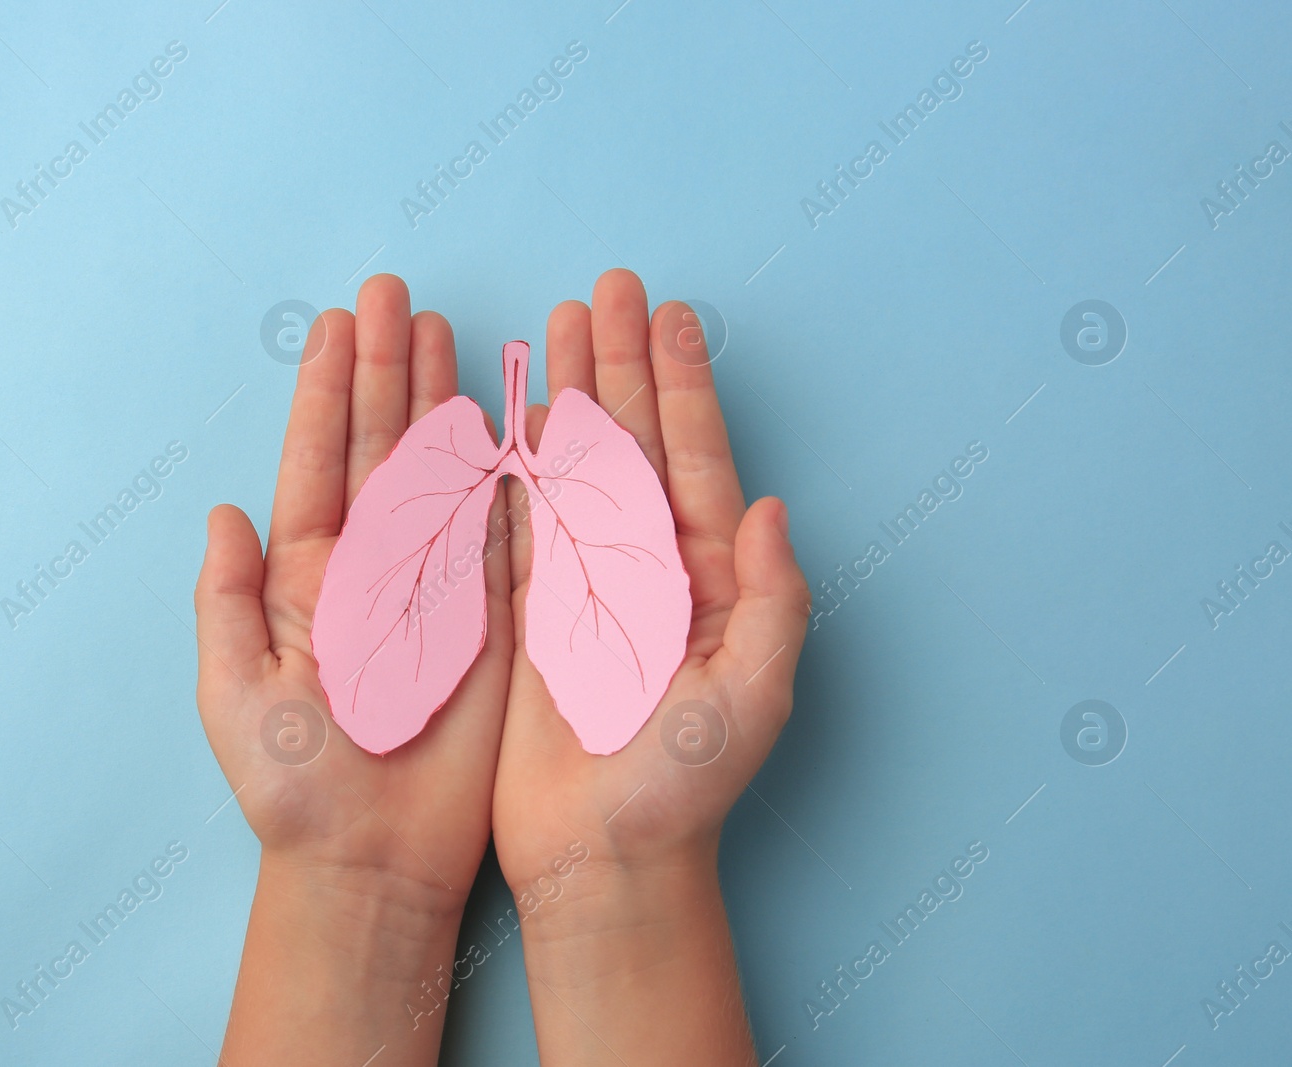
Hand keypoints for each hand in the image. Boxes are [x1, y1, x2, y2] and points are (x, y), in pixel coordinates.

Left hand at [195, 275, 513, 1063]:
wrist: (375, 859)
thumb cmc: (297, 789)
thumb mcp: (236, 696)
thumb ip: (226, 602)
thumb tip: (224, 511)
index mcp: (308, 578)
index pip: (318, 462)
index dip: (327, 390)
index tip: (338, 323)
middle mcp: (372, 565)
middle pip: (379, 445)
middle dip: (386, 367)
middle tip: (394, 292)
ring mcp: (435, 583)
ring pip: (439, 469)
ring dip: (439, 398)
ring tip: (442, 327)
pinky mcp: (490, 614)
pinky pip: (497, 526)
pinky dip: (502, 468)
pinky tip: (502, 412)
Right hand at [492, 269, 810, 1063]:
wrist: (605, 856)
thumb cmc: (684, 785)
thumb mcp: (753, 696)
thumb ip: (773, 601)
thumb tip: (775, 507)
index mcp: (704, 574)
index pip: (692, 454)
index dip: (679, 380)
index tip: (665, 312)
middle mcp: (648, 564)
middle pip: (634, 438)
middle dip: (621, 360)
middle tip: (607, 287)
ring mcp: (588, 581)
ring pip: (579, 464)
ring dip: (572, 391)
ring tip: (558, 323)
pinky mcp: (535, 610)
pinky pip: (525, 517)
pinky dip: (520, 460)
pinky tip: (515, 411)